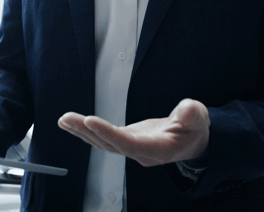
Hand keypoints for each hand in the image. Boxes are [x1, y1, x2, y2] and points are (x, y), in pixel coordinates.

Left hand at [58, 98, 209, 166]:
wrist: (193, 139)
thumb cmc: (195, 128)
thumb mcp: (199, 117)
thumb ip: (192, 114)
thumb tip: (186, 111)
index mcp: (158, 149)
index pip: (129, 144)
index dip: (108, 133)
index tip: (90, 120)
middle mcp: (141, 152)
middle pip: (110, 145)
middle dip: (87, 131)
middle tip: (67, 118)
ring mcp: (132, 148)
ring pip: (103, 143)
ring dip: (81, 131)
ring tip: (64, 120)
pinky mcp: (126, 140)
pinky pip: (103, 138)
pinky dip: (86, 130)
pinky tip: (71, 123)